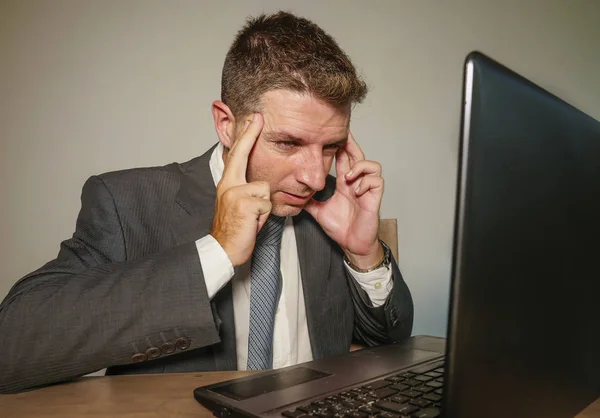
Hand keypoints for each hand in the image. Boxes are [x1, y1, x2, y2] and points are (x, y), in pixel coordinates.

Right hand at [210, 113, 271, 266]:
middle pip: (242, 155)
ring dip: (264, 205)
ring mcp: (235, 193)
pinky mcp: (244, 203)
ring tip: (254, 216)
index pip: (236, 154)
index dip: (245, 135)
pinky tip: (253, 222)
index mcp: (227, 182)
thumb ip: (246, 187)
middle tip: (257, 116)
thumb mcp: (239, 203)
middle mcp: (228, 184)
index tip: (253, 118)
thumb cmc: (236, 227)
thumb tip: (260, 180)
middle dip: (250, 134)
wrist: (224, 249)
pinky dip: (264, 215)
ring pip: (264, 188)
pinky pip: (266, 203)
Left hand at [304, 132, 384, 268]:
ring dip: (359, 167)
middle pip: (358, 156)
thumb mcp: (318, 211)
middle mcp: (356, 183)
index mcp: (344, 183)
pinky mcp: (374, 199)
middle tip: (343, 137)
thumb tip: (292, 195)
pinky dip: (365, 182)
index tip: (331, 136)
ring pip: (372, 166)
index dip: (340, 146)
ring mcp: (366, 190)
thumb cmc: (340, 227)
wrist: (351, 244)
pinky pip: (377, 181)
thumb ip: (308, 201)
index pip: (344, 158)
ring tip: (346, 177)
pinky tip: (355, 190)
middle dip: (352, 145)